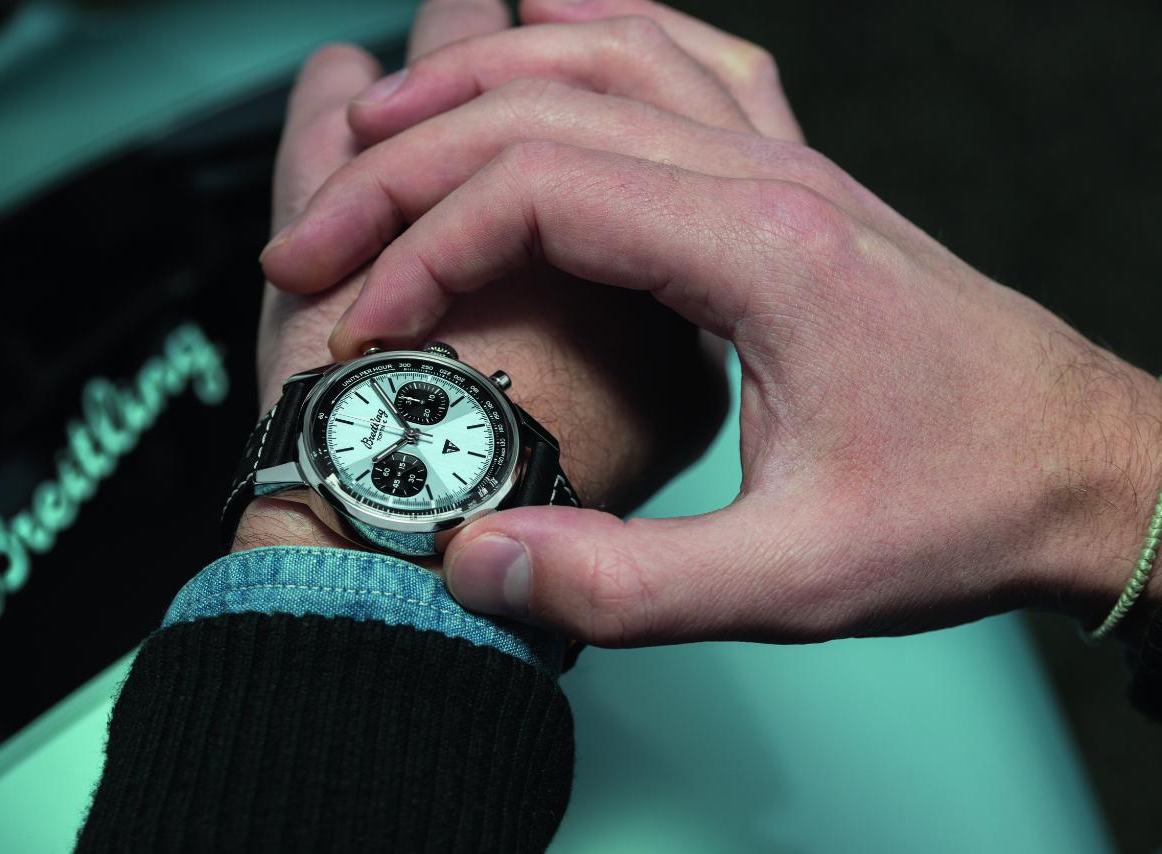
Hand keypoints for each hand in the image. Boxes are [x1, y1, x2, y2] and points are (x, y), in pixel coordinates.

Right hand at [276, 3, 1161, 643]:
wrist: (1080, 467)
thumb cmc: (960, 509)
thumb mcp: (795, 584)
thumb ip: (629, 582)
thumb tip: (478, 560)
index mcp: (762, 254)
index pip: (540, 189)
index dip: (422, 248)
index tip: (362, 320)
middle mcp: (771, 179)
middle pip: (544, 104)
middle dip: (405, 163)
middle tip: (315, 234)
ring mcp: (787, 162)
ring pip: (606, 52)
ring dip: (480, 77)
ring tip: (383, 123)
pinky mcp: (795, 177)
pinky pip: (684, 57)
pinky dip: (595, 30)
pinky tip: (547, 25)